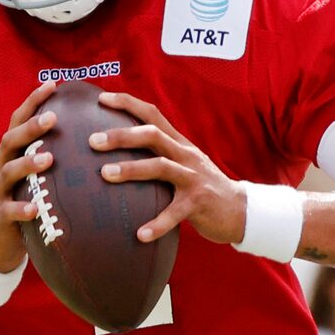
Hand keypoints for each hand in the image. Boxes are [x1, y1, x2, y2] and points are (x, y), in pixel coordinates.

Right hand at [0, 83, 57, 272]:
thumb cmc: (23, 206)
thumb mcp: (34, 180)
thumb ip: (50, 161)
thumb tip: (88, 140)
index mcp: (9, 156)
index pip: (17, 122)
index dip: (32, 103)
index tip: (52, 85)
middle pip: (10, 141)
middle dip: (30, 128)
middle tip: (53, 118)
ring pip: (8, 172)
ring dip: (28, 164)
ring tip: (49, 159)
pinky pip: (8, 211)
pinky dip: (21, 209)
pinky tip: (35, 208)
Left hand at [94, 93, 248, 245]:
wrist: (241, 210)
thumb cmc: (203, 188)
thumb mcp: (184, 164)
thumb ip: (160, 155)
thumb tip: (120, 153)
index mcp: (179, 144)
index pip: (152, 114)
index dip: (127, 103)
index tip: (101, 99)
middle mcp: (186, 155)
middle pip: (152, 135)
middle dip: (121, 136)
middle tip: (92, 141)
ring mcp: (193, 178)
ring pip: (161, 166)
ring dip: (132, 169)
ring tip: (105, 174)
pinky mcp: (199, 203)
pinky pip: (175, 213)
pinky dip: (157, 224)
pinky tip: (140, 235)